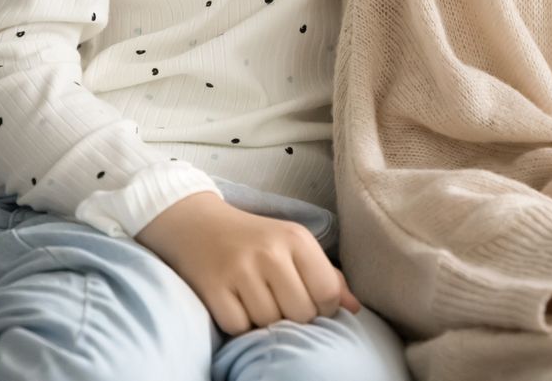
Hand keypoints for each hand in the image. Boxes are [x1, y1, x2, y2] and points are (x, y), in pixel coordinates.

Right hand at [136, 191, 360, 335]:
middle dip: (294, 318)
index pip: (327, 292)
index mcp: (296, 239)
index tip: (310, 303)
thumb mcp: (294, 246)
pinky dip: (239, 324)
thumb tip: (355, 308)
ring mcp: (239, 270)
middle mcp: (270, 252)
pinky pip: (238, 327)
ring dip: (265, 322)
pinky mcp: (213, 287)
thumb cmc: (255, 240)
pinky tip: (236, 305)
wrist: (197, 225)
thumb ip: (327, 276)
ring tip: (256, 301)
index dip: (323, 308)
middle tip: (280, 303)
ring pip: (269, 323)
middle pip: (300, 313)